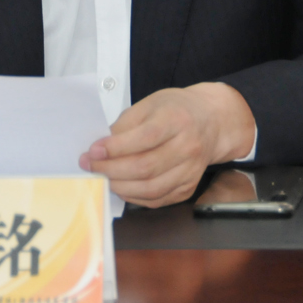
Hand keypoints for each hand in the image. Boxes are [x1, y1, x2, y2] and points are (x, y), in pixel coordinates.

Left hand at [78, 82, 255, 207]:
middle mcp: (188, 146)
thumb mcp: (149, 103)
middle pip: (145, 167)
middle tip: (91, 167)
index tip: (93, 151)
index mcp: (177, 120)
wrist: (211, 121)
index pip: (144, 138)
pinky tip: (122, 187)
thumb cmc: (176, 109)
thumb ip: (125, 124)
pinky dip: (135, 197)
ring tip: (103, 178)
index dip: (115, 148)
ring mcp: (191, 170)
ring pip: (150, 188)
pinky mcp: (189, 187)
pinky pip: (158, 199)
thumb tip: (101, 148)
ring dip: (120, 187)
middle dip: (111, 170)